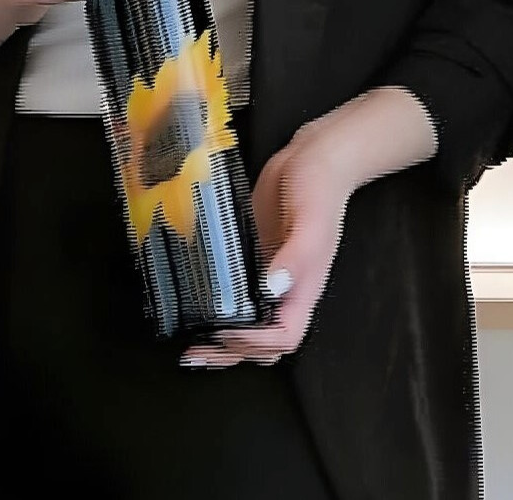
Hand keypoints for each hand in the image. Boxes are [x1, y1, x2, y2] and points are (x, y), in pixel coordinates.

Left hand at [185, 138, 345, 368]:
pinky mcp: (250, 260)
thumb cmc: (321, 188)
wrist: (312, 158)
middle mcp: (285, 290)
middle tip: (196, 352)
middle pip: (262, 342)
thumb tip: (273, 289)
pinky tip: (195, 307)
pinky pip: (234, 295)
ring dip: (221, 342)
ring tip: (192, 346)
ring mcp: (266, 277)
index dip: (256, 343)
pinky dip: (217, 309)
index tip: (227, 332)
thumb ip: (296, 257)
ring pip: (247, 324)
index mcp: (304, 289)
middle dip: (230, 353)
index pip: (284, 337)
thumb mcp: (312, 221)